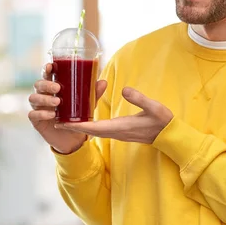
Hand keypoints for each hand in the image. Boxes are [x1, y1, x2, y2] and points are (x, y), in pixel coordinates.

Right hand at [28, 63, 107, 153]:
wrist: (71, 137)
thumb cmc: (75, 114)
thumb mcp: (86, 104)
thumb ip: (93, 93)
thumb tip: (103, 82)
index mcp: (53, 87)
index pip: (46, 75)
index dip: (46, 69)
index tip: (50, 66)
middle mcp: (43, 95)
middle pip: (38, 85)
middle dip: (47, 85)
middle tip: (58, 89)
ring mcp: (38, 107)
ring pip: (34, 98)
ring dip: (45, 99)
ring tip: (57, 103)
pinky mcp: (36, 120)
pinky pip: (33, 114)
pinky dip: (41, 113)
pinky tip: (51, 115)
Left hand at [56, 87, 172, 143]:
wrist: (169, 135)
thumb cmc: (163, 121)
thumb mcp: (154, 107)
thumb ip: (139, 99)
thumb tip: (124, 89)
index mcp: (122, 126)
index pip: (94, 127)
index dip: (77, 126)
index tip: (62, 123)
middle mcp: (117, 132)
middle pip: (90, 130)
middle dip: (73, 126)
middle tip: (56, 120)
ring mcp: (119, 133)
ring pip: (95, 131)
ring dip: (80, 127)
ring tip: (66, 119)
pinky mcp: (121, 131)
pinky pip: (101, 130)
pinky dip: (90, 126)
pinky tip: (86, 119)